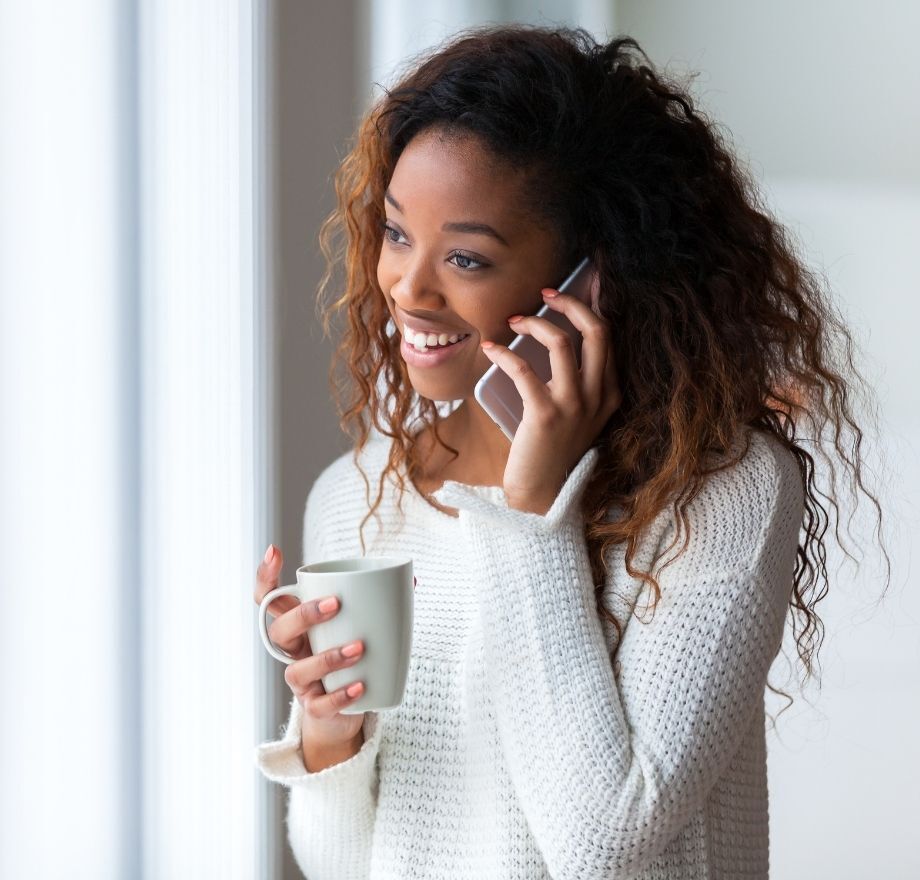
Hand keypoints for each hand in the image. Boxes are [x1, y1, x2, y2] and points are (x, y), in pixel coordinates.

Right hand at [255, 545, 366, 750]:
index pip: (270, 599)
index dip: (266, 576)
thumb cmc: (350, 658)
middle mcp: (293, 653)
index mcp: (300, 626)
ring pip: (296, 671)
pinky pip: (319, 705)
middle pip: (279, 631)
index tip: (275, 550)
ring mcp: (301, 683)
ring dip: (327, 658)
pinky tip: (360, 686)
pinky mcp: (314, 709)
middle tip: (335, 604)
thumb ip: (376, 605)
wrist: (346, 711)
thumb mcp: (357, 628)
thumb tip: (409, 580)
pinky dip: (340, 696)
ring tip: (359, 648)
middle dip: (303, 615)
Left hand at [480, 287, 620, 514]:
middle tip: (546, 293)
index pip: (609, 337)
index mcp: (610, 394)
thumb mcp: (577, 416)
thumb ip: (575, 383)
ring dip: (535, 323)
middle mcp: (598, 397)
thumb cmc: (552, 451)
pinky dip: (504, 353)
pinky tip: (491, 349)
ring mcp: (574, 406)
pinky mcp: (544, 415)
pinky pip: (524, 369)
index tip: (580, 284)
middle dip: (571, 302)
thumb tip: (552, 338)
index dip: (594, 305)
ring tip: (515, 321)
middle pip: (596, 330)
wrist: (541, 495)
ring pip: (561, 342)